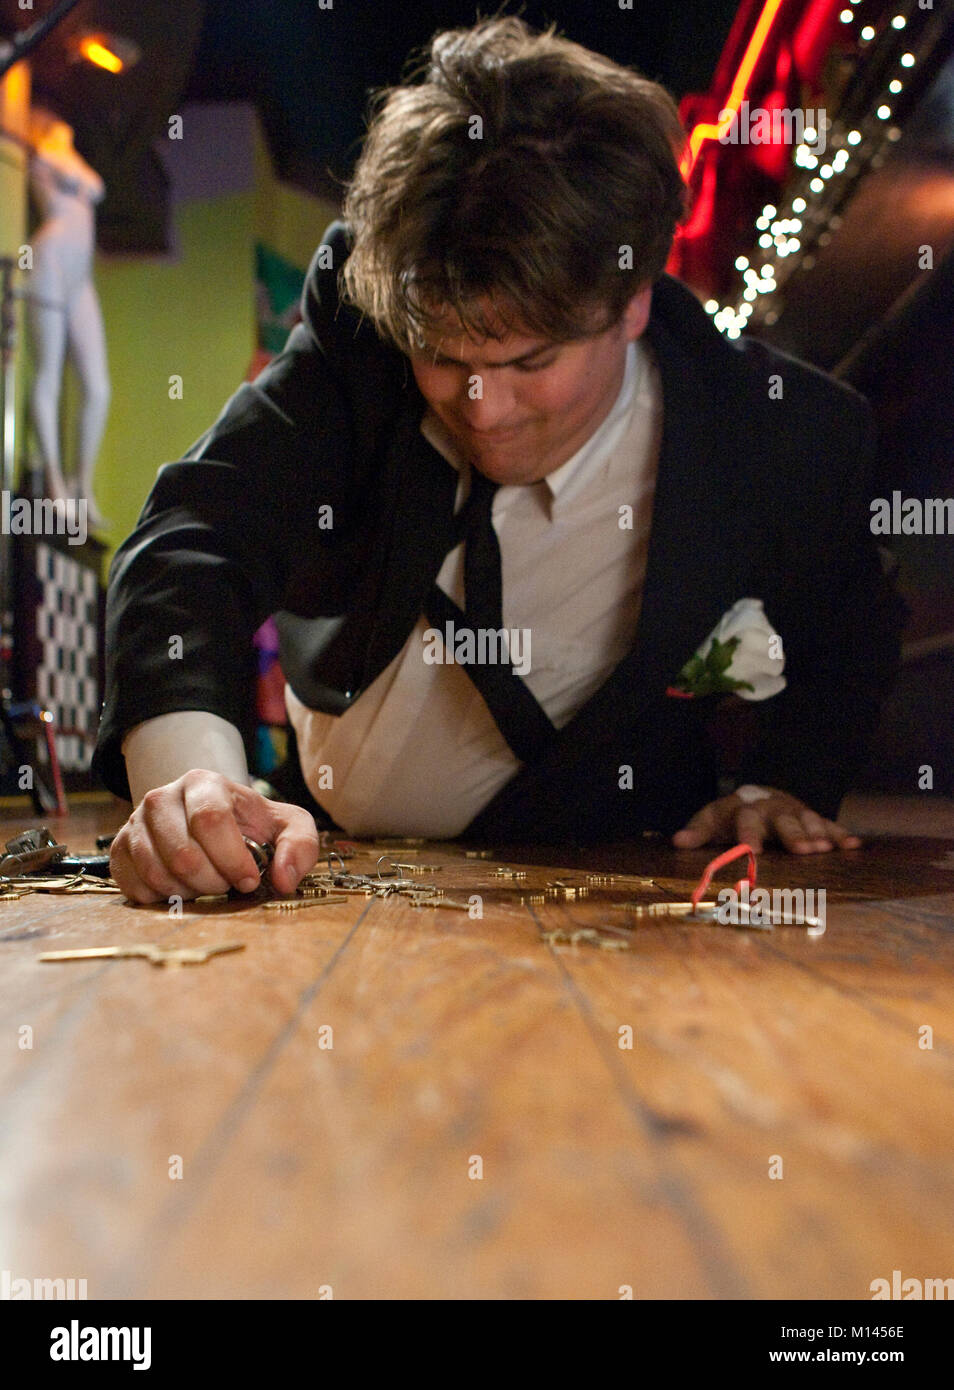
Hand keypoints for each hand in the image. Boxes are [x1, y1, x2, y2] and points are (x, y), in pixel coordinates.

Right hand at [109, 769, 321, 902]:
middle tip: (226, 882)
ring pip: (157, 873)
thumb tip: (283, 879)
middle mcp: (162, 797)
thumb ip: (299, 846)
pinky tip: (181, 887)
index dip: (231, 858)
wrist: (211, 823)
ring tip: (206, 883)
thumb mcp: (288, 827)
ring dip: (189, 891)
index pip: (210, 821)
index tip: (248, 879)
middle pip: (183, 854)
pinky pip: (136, 886)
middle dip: (213, 881)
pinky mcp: (120, 848)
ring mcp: (135, 822)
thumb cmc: (251, 826)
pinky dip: (163, 898)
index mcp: (203, 783)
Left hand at [672, 786, 862, 853]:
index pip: (745, 820)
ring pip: (808, 821)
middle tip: (804, 850)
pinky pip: (829, 824)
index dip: (748, 835)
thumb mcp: (713, 819)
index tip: (753, 851)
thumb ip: (699, 830)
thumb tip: (677, 841)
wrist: (761, 795)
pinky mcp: (813, 817)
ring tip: (828, 849)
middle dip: (794, 835)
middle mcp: (772, 808)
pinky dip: (841, 834)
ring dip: (818, 834)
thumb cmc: (733, 816)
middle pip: (782, 820)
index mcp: (745, 809)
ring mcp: (795, 811)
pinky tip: (855, 846)